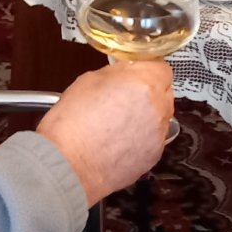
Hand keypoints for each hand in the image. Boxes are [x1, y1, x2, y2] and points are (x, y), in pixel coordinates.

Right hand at [36, 61, 172, 205]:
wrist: (67, 165)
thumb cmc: (72, 126)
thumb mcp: (89, 80)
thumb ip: (117, 73)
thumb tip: (125, 72)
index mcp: (144, 84)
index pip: (160, 67)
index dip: (146, 68)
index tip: (136, 71)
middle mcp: (157, 108)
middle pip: (163, 92)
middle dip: (147, 91)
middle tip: (123, 95)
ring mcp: (158, 134)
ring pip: (159, 117)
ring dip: (144, 115)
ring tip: (117, 121)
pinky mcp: (154, 156)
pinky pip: (152, 138)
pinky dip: (140, 137)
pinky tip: (117, 139)